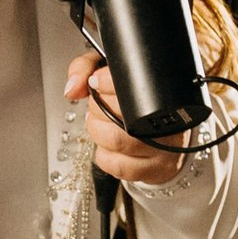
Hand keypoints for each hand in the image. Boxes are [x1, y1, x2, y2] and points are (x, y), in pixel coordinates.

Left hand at [65, 51, 186, 184]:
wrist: (165, 134)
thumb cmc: (133, 102)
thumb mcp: (110, 74)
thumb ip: (86, 68)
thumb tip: (72, 89)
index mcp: (159, 93)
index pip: (130, 86)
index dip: (102, 83)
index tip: (94, 82)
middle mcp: (164, 122)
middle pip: (118, 116)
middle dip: (96, 108)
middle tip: (98, 104)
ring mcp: (162, 148)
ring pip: (116, 141)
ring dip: (97, 131)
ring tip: (100, 123)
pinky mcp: (154, 170)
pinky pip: (118, 166)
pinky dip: (104, 155)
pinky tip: (108, 145)